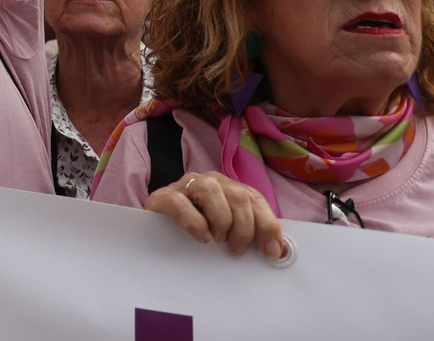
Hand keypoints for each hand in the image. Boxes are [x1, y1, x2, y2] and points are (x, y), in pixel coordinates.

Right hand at [146, 171, 286, 260]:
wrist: (154, 230)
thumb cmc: (196, 231)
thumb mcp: (227, 231)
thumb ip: (251, 233)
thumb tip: (279, 250)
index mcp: (228, 187)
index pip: (254, 198)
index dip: (267, 224)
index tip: (271, 251)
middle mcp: (208, 181)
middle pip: (237, 195)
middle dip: (244, 228)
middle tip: (236, 249)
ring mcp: (183, 185)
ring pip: (211, 191)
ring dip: (220, 221)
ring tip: (216, 240)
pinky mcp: (161, 197)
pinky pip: (181, 204)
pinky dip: (195, 223)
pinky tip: (201, 237)